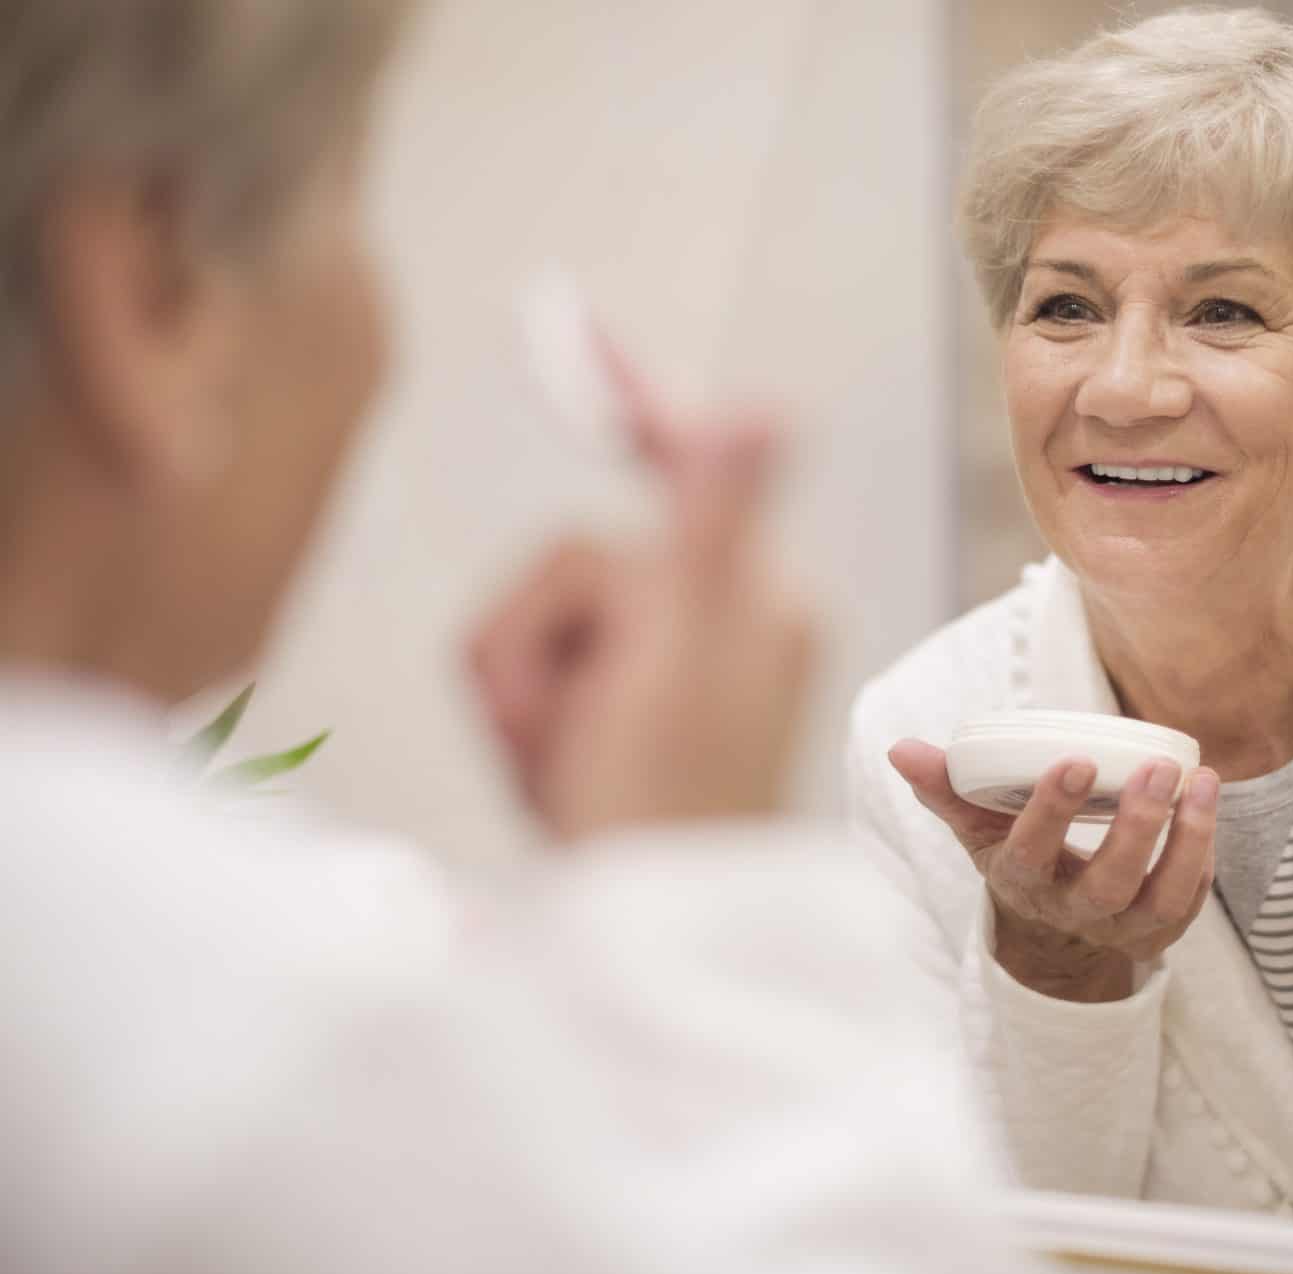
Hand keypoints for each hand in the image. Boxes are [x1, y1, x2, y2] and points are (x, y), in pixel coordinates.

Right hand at [468, 355, 814, 838]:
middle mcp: (717, 619)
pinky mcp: (625, 718)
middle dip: (533, 644)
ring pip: (538, 626)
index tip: (572, 322)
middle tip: (558, 726)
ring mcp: (665, 672)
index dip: (625, 397)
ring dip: (522, 697)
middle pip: (570, 562)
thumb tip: (769, 408)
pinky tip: (550, 778)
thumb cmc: (675, 794)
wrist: (649, 930)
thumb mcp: (691, 646)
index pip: (676, 468)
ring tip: (556, 763)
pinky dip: (523, 730)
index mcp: (751, 589)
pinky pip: (536, 684)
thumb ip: (719, 521)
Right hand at [888, 741, 1219, 1001]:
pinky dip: (1203, 854)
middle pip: (1110, 886)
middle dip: (1137, 828)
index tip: (1075, 760)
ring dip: (1188, 840)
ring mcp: (1123, 928)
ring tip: (1201, 780)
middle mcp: (1074, 913)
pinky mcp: (1162, 931)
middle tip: (1157, 768)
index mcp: (1022, 882)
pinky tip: (1206, 801)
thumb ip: (946, 786)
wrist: (1051, 926)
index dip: (1052, 811)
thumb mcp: (977, 825)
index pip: (1032, 853)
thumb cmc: (1018, 853)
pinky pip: (1191, 900)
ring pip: (1164, 898)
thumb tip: (900, 748)